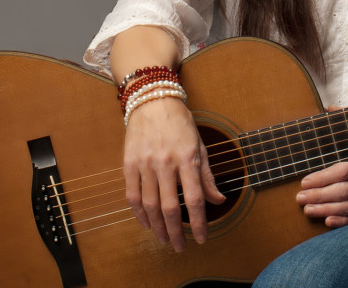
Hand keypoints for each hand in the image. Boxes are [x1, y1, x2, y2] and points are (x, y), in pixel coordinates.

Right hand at [122, 96, 224, 250]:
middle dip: (176, 232)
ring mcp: (145, 163)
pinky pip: (132, 195)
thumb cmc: (180, 122)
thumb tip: (218, 200)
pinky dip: (139, 213)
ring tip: (165, 239)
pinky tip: (147, 223)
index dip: (198, 222)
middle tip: (181, 246)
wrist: (153, 100)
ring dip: (158, 227)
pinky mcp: (129, 164)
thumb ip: (207, 175)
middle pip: (170, 207)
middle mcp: (165, 162)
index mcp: (187, 157)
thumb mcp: (200, 144)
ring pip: (150, 205)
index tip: (201, 238)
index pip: (195, 198)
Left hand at [294, 147, 347, 228]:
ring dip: (327, 209)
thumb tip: (329, 108)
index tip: (305, 180)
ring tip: (308, 209)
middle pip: (345, 190)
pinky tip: (328, 221)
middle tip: (300, 197)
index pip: (344, 170)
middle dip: (320, 195)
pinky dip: (344, 221)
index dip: (323, 177)